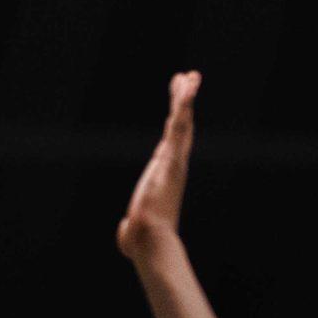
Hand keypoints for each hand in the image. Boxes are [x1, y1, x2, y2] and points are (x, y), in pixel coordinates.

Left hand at [116, 71, 199, 262]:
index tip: (179, 104)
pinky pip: (180, 125)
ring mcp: (175, 160)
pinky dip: (184, 105)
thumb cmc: (142, 241)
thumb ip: (130, 228)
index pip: (172, 141)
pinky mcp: (172, 157)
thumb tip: (126, 231)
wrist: (150, 242)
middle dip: (184, 101)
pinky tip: (188, 87)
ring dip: (186, 97)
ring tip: (191, 75)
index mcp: (165, 174)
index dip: (177, 121)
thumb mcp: (134, 230)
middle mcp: (173, 164)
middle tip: (189, 77)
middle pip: (181, 125)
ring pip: (182, 121)